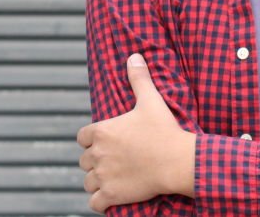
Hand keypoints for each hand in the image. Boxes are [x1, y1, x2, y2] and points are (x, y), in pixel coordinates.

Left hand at [77, 53, 195, 212]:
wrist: (177, 161)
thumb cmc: (163, 130)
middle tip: (112, 161)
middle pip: (84, 160)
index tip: (105, 143)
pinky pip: (94, 203)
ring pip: (87, 182)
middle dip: (95, 161)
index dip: (91, 140)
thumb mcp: (151, 100)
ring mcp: (103, 176)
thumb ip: (139, 78)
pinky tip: (110, 198)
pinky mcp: (111, 195)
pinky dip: (100, 202)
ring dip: (96, 182)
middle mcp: (97, 154)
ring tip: (111, 180)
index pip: (82, 138)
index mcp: (101, 131)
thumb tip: (134, 56)